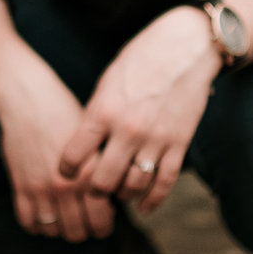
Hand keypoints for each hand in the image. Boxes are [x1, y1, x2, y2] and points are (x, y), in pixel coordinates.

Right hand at [0, 68, 109, 243]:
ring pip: (53, 231)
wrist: (30, 98)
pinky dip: (37, 225)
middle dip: (84, 231)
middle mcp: (65, 186)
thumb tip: (113, 199)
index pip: (101, 220)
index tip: (104, 219)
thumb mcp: (94, 141)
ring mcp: (40, 189)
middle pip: (77, 232)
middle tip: (86, 221)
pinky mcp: (20, 186)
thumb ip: (103, 171)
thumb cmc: (66, 114)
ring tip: (66, 217)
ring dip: (60, 229)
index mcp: (89, 174)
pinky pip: (28, 221)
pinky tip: (45, 214)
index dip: (104, 225)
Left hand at [58, 6, 220, 214]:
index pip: (74, 155)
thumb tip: (84, 146)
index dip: (66, 170)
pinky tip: (144, 207)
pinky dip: (152, 200)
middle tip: (93, 190)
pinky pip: (164, 182)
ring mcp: (155, 139)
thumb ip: (96, 115)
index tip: (66, 174)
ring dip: (123, 196)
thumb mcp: (108, 82)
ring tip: (118, 194)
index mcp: (104, 111)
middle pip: (102, 181)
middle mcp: (128, 129)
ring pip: (133, 186)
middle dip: (94, 191)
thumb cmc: (141, 58)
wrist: (186, 46)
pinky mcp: (179, 143)